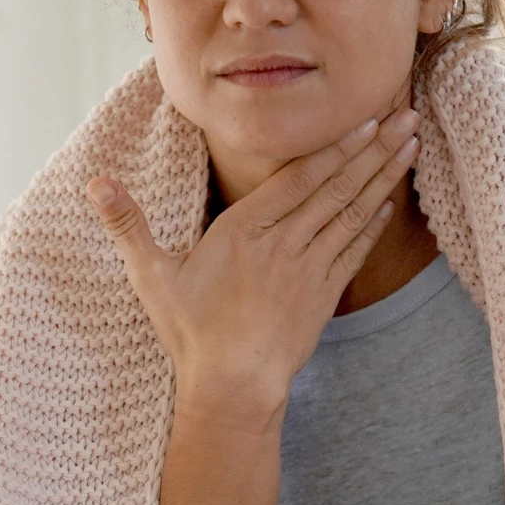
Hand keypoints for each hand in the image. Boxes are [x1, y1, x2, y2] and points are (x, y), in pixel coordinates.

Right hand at [85, 109, 421, 407]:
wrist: (232, 388)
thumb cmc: (190, 332)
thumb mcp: (150, 274)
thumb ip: (127, 223)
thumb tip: (95, 182)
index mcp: (244, 230)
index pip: (298, 178)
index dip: (334, 147)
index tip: (364, 119)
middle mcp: (284, 244)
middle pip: (336, 187)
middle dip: (373, 149)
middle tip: (406, 116)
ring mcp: (309, 270)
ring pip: (352, 212)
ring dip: (383, 176)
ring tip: (410, 144)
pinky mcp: (323, 297)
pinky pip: (353, 250)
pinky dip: (373, 222)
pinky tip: (387, 199)